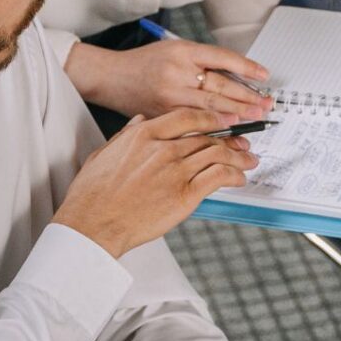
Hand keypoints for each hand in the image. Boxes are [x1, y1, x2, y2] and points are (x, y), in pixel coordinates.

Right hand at [52, 109, 256, 256]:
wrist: (92, 224)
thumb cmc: (93, 195)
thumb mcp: (104, 153)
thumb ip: (126, 135)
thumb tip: (139, 122)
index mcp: (144, 135)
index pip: (187, 117)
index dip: (210, 118)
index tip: (220, 121)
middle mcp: (163, 149)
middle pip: (206, 136)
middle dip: (229, 139)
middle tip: (241, 143)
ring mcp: (176, 171)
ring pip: (217, 155)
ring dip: (238, 156)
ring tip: (248, 160)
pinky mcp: (185, 194)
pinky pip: (219, 177)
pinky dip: (234, 175)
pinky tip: (239, 177)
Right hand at [67, 39, 274, 121]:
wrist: (111, 77)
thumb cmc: (144, 64)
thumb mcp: (173, 51)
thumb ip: (201, 64)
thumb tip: (237, 79)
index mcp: (182, 51)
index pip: (222, 57)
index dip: (246, 68)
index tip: (264, 76)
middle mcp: (176, 71)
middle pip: (220, 84)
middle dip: (247, 96)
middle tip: (266, 104)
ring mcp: (169, 95)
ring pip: (210, 106)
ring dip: (236, 113)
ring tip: (255, 118)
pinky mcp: (163, 114)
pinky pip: (194, 122)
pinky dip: (214, 127)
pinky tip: (229, 132)